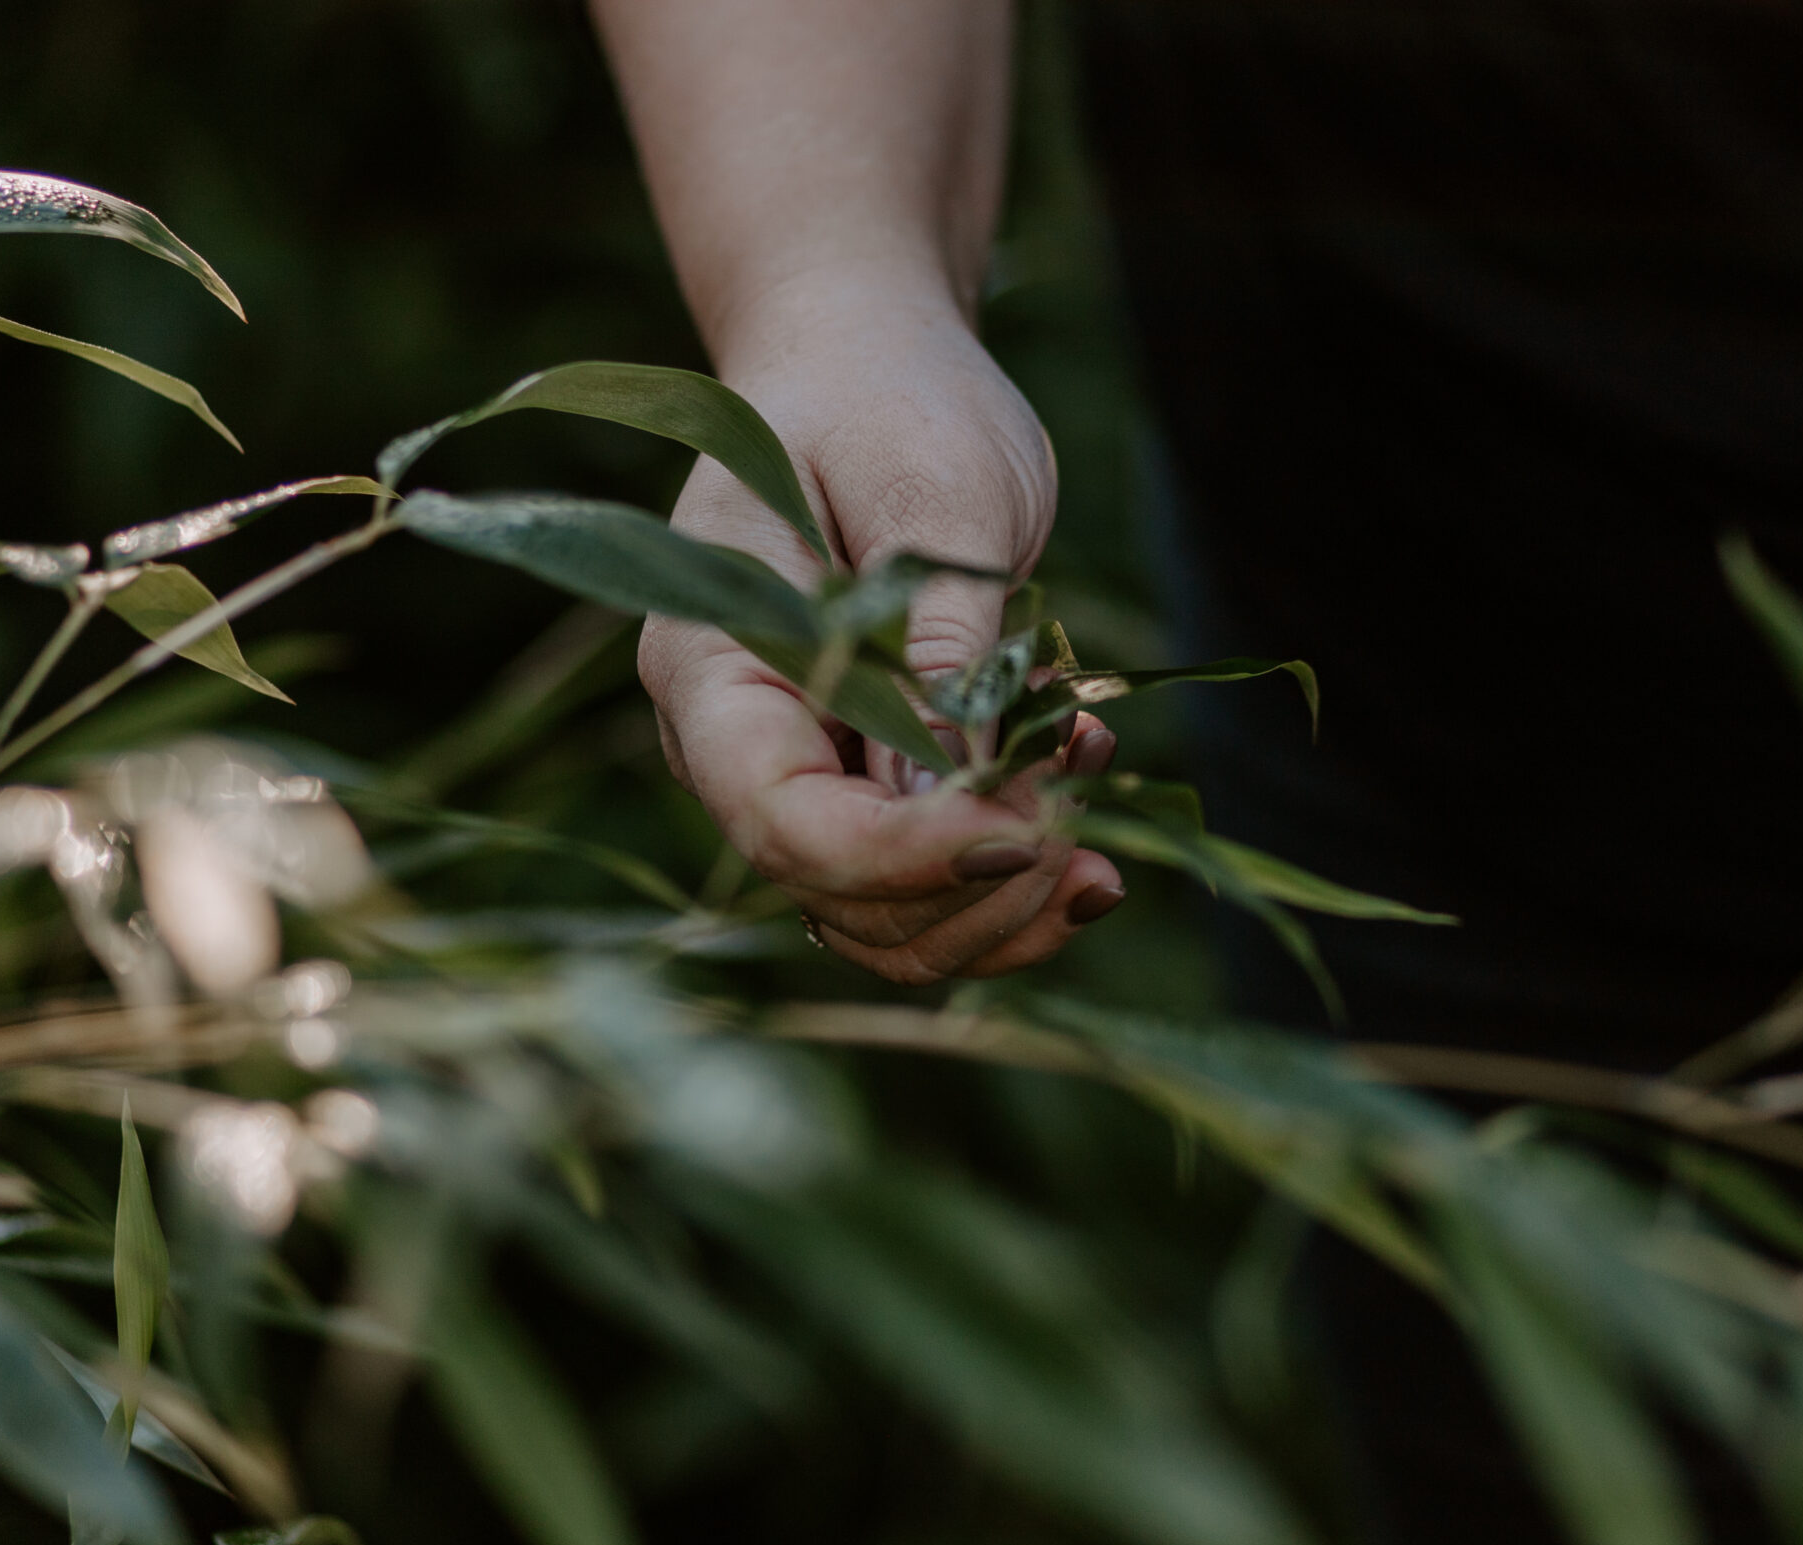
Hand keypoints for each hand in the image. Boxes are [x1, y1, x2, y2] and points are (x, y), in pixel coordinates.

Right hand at [640, 275, 1124, 981]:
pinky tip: (1079, 769)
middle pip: (841, 899)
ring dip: (1010, 895)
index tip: (1033, 834)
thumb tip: (948, 799)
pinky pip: (933, 879)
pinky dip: (1017, 859)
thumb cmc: (891, 400)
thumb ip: (936, 648)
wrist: (875, 366)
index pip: (785, 823)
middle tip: (1089, 805)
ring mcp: (800, 773)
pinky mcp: (867, 784)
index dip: (909, 857)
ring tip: (1092, 774)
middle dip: (979, 888)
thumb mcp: (934, 498)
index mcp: (710, 665)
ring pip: (891, 920)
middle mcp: (736, 744)